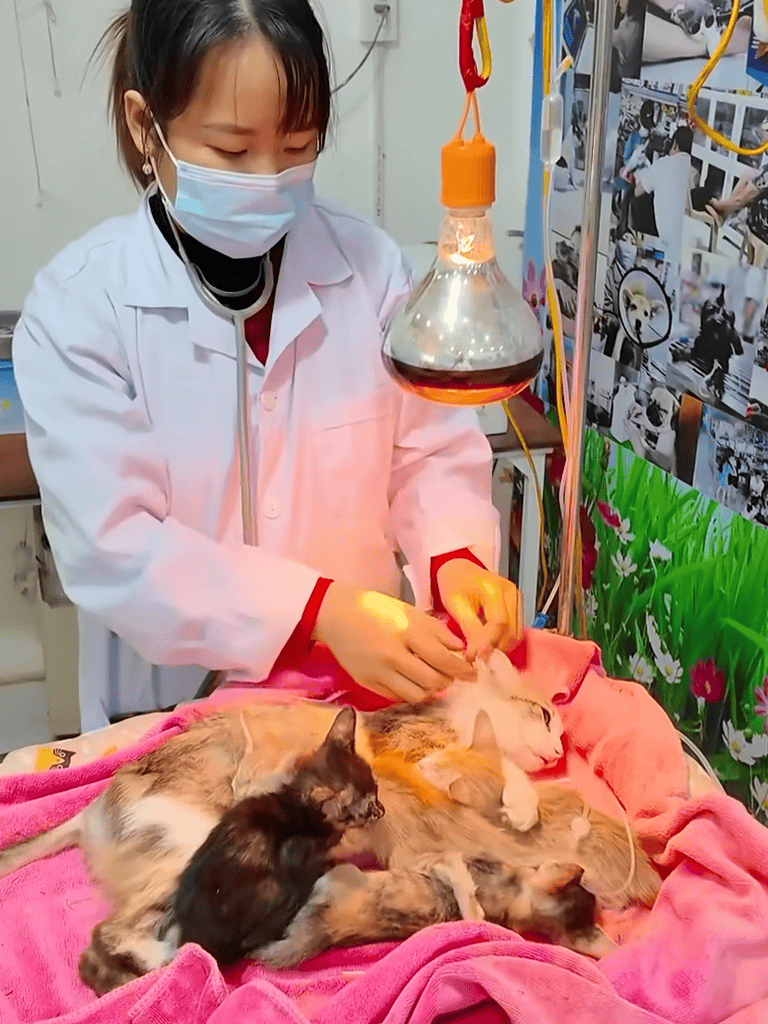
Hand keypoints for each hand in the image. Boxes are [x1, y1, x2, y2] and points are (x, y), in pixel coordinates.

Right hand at [313, 583, 475, 703]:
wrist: (335, 614)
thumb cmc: (376, 608)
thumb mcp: (410, 611)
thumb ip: (436, 631)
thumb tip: (460, 649)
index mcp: (407, 632)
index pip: (443, 660)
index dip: (462, 669)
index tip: (471, 672)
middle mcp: (393, 655)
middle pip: (433, 681)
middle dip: (448, 680)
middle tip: (453, 675)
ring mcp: (379, 672)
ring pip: (417, 695)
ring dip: (431, 690)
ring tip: (434, 679)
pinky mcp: (367, 683)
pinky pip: (398, 696)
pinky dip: (411, 691)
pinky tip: (414, 681)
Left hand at [436, 561, 523, 661]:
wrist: (460, 570)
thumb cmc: (454, 583)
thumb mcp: (455, 604)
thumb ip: (469, 627)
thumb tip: (477, 654)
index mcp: (494, 588)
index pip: (498, 622)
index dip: (488, 642)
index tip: (475, 657)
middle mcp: (511, 592)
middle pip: (510, 629)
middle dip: (495, 647)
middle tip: (477, 659)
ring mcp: (517, 597)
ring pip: (516, 632)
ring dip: (500, 646)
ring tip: (482, 653)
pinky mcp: (517, 604)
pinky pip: (515, 628)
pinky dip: (504, 639)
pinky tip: (489, 644)